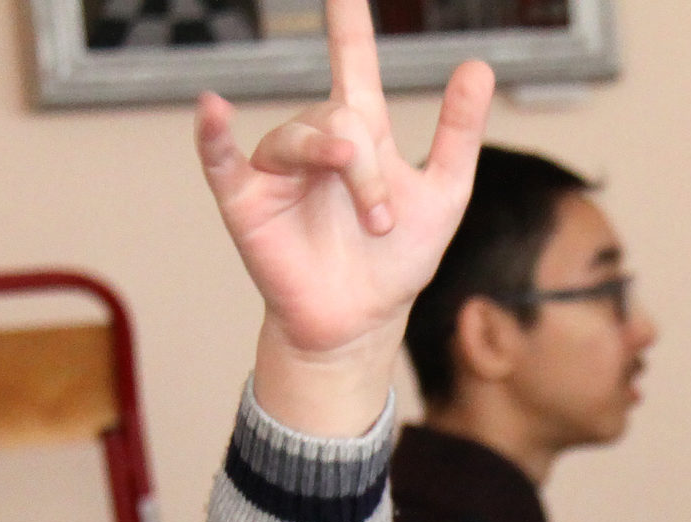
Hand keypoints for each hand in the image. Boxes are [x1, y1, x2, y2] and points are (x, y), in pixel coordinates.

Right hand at [195, 0, 492, 435]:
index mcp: (361, 136)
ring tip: (369, 220)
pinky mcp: (245, 200)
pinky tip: (212, 109)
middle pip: (338, 118)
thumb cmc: (397, 260)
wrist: (362, 322)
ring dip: (342, 174)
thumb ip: (459, 131)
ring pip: (301, 138)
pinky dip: (213, 134)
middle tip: (383, 219)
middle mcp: (315, 144)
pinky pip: (221, 157)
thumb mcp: (444, 193)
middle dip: (369, 168)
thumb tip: (478, 64)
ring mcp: (277, 170)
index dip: (347, 25)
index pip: (351, 64)